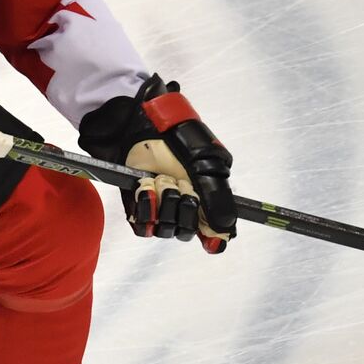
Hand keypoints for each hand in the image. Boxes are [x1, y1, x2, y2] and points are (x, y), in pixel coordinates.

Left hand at [78, 76, 235, 252]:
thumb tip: (226, 229)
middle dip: (183, 207)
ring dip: (162, 203)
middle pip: (188, 231)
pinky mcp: (138, 207)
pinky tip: (145, 187)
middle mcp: (184, 204)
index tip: (208, 239)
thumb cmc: (175, 137)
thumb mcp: (205, 163)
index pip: (214, 228)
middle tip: (178, 183)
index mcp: (206, 194)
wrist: (138, 124)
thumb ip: (217, 197)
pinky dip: (144, 208)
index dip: (212, 236)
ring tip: (158, 179)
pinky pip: (143, 227)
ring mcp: (161, 207)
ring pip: (166, 230)